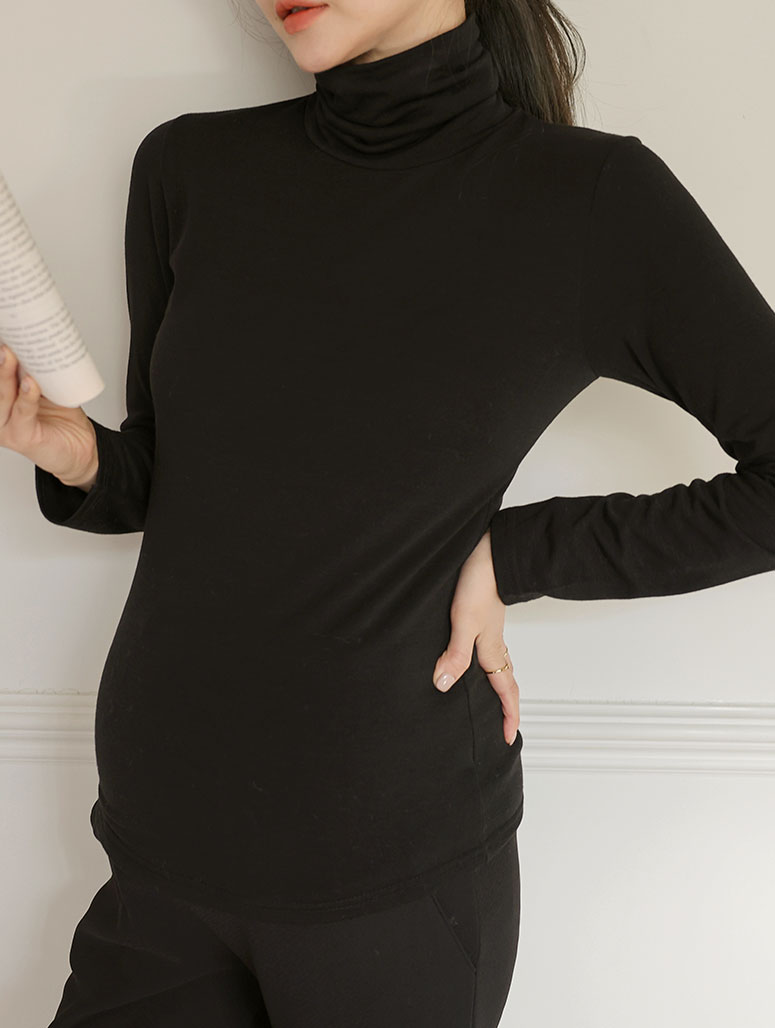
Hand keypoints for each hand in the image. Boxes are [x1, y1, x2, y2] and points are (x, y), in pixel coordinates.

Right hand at [0, 341, 97, 486]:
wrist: (81, 450)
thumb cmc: (62, 420)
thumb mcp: (47, 388)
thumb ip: (38, 371)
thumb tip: (36, 342)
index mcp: (3, 400)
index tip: (3, 335)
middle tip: (6, 342)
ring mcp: (6, 427)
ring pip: (3, 397)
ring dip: (6, 375)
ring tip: (12, 357)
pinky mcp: (21, 438)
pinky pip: (23, 413)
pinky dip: (26, 397)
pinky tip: (30, 384)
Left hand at [433, 528, 519, 745]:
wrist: (490, 550)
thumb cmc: (479, 582)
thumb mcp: (463, 620)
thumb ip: (455, 654)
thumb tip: (444, 685)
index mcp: (491, 648)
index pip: (504, 689)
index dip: (507, 715)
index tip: (507, 738)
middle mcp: (494, 642)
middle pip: (506, 680)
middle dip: (508, 705)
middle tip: (506, 725)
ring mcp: (490, 629)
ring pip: (500, 664)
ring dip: (500, 684)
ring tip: (495, 699)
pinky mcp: (484, 615)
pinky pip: (491, 648)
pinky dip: (489, 663)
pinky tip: (476, 658)